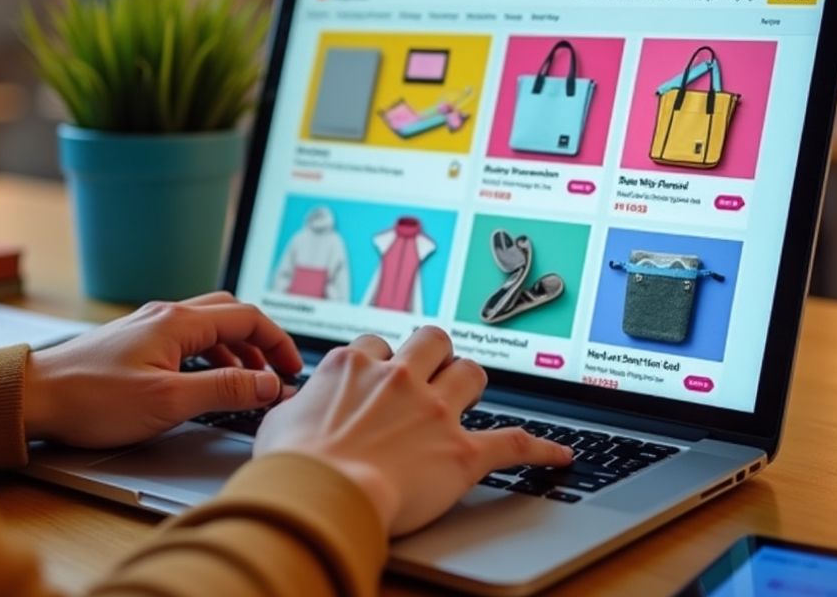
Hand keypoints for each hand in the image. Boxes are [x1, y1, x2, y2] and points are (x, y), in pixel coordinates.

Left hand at [23, 292, 302, 447]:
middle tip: (277, 371)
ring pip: (207, 326)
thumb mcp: (169, 401)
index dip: (279, 342)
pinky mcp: (134, 344)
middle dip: (260, 340)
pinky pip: (185, 339)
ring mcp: (147, 328)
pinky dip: (210, 355)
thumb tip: (269, 384)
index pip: (248, 316)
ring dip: (236, 349)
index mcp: (177, 322)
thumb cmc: (90, 398)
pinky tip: (206, 381)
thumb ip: (225, 390)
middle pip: (230, 313)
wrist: (33, 397)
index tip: (293, 369)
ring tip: (248, 381)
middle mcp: (164, 316)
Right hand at [255, 326, 571, 535]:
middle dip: (434, 352)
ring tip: (470, 396)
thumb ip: (299, 404)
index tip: (379, 378)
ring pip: (472, 373)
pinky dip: (539, 448)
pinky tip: (557, 453)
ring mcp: (434, 412)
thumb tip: (296, 406)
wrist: (320, 496)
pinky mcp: (461, 452)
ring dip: (471, 383)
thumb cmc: (293, 465)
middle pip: (432, 340)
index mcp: (353, 367)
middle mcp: (399, 380)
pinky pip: (513, 442)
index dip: (380, 362)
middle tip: (431, 370)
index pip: (376, 345)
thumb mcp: (279, 420)